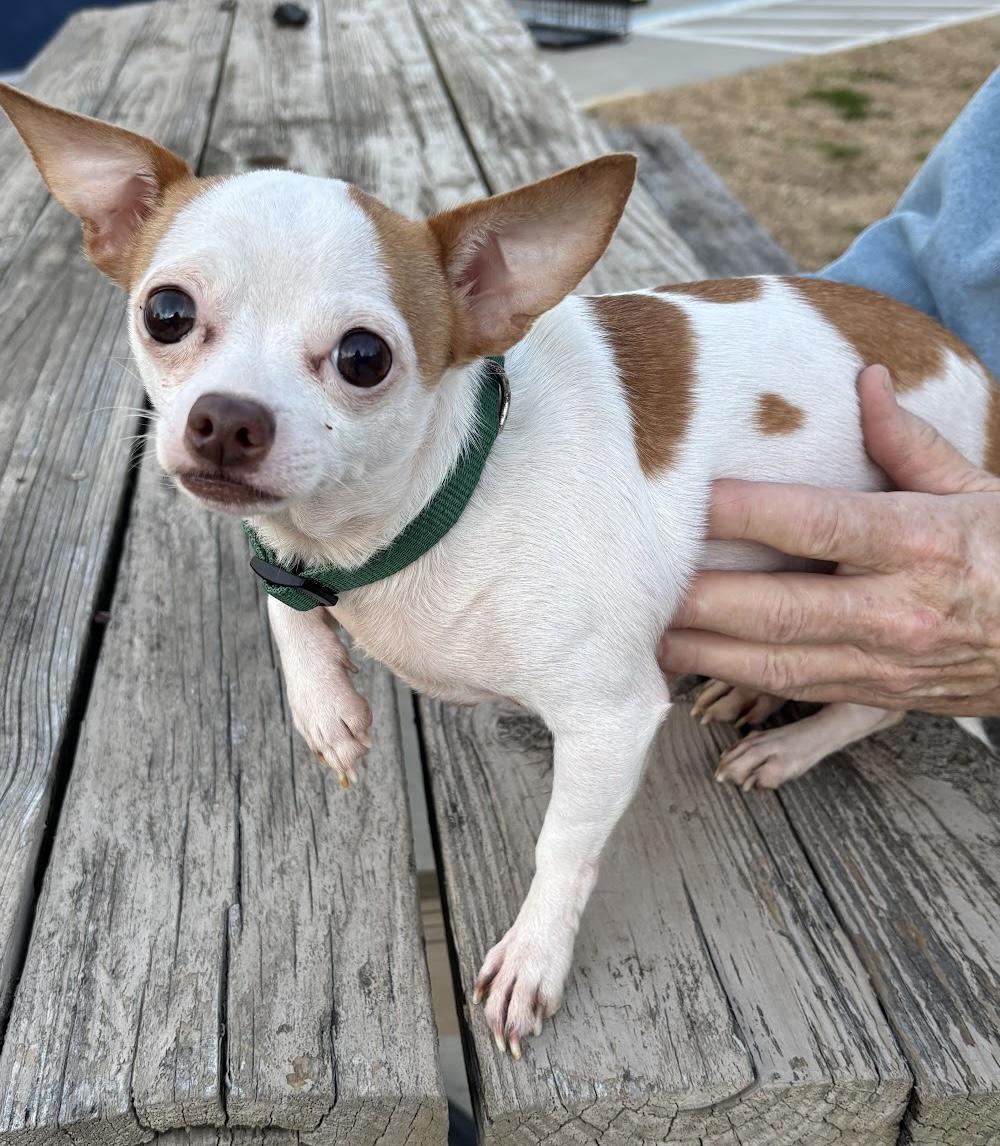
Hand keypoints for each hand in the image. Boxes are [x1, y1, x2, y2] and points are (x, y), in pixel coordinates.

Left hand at [659, 366, 999, 715]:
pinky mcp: (879, 698)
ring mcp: (886, 663)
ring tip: (642, 634)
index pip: (816, 524)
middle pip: (778, 608)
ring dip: (703, 651)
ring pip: (775, 665)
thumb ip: (911, 442)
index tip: (689, 497)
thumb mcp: (983, 488)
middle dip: (700, 599)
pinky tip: (694, 666)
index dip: (745, 513)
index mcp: (923, 543)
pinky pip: (796, 692)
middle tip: (636, 583)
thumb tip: (864, 380)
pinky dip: (738, 681)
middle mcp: (897, 610)